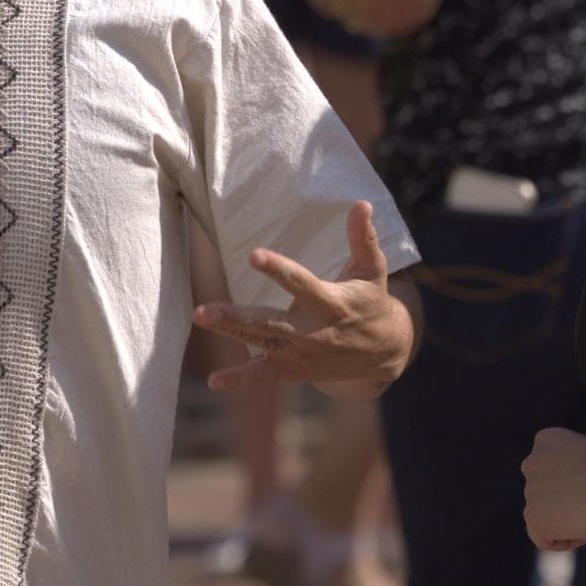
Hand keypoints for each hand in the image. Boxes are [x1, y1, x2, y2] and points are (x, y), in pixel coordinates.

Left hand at [192, 201, 411, 397]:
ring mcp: (302, 353)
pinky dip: (241, 379)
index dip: (277, 269)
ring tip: (200, 317)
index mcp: (331, 302)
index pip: (301, 283)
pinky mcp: (296, 370)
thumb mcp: (372, 269)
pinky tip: (214, 381)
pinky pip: (265, 376)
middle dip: (236, 318)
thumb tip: (361, 203)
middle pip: (269, 322)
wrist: (384, 352)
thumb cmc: (371, 300)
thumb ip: (362, 238)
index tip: (253, 255)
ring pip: (261, 344)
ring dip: (230, 333)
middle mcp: (313, 331)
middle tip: (202, 310)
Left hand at [523, 425, 585, 552]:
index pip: (552, 476)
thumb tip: (572, 502)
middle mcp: (531, 464)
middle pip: (548, 499)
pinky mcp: (533, 516)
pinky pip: (544, 540)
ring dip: (570, 522)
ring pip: (547, 519)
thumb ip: (575, 478)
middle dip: (571, 505)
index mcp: (545, 442)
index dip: (578, 488)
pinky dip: (567, 541)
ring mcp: (530, 490)